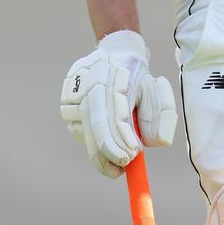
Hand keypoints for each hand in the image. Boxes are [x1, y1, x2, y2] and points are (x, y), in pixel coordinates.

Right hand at [60, 30, 176, 176]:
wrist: (114, 53)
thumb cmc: (138, 77)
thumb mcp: (156, 92)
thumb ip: (159, 117)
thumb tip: (152, 143)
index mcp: (110, 77)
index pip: (110, 114)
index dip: (119, 139)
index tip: (131, 157)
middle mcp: (87, 84)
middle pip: (92, 127)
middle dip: (107, 153)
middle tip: (121, 170)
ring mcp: (72, 93)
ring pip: (85, 133)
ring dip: (102, 148)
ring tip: (120, 148)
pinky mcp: (65, 102)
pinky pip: (79, 131)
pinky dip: (94, 140)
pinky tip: (105, 136)